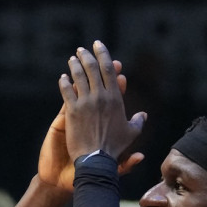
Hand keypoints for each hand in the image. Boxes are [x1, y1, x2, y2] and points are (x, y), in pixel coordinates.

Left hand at [58, 41, 145, 164]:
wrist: (96, 160)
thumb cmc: (115, 148)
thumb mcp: (130, 134)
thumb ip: (138, 122)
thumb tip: (143, 115)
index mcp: (115, 99)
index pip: (109, 71)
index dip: (104, 56)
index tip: (99, 46)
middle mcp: (100, 97)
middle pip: (93, 69)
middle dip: (87, 56)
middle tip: (82, 49)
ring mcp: (85, 103)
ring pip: (78, 77)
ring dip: (75, 65)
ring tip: (72, 58)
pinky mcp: (72, 111)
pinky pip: (67, 92)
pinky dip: (64, 83)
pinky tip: (62, 78)